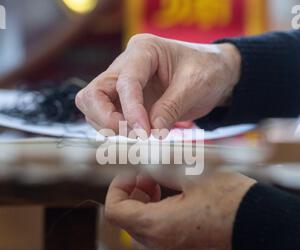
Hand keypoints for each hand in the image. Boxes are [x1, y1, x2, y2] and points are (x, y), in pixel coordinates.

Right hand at [75, 34, 240, 133]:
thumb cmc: (208, 71)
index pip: (125, 82)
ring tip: (140, 135)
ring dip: (110, 127)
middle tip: (134, 135)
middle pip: (93, 94)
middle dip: (107, 119)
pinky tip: (137, 134)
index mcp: (144, 50)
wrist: (215, 75)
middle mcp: (126, 64)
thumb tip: (150, 133)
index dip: (131, 110)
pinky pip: (106, 117)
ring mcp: (122, 83)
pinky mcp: (125, 101)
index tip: (144, 134)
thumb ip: (170, 109)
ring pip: (94, 107)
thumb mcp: (195, 86)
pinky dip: (116, 130)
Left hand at [105, 172, 255, 249]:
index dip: (117, 189)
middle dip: (133, 197)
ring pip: (143, 234)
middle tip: (150, 179)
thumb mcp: (192, 174)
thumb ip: (159, 166)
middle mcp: (161, 249)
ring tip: (164, 191)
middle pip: (128, 223)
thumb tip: (140, 158)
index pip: (115, 211)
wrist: (265, 229)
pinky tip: (179, 207)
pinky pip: (162, 244)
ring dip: (146, 211)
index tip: (132, 175)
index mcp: (157, 226)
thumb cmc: (231, 200)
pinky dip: (160, 224)